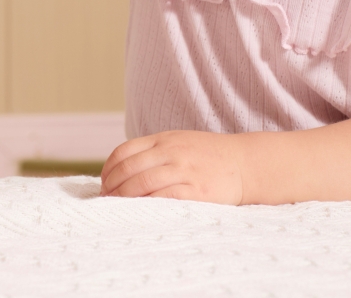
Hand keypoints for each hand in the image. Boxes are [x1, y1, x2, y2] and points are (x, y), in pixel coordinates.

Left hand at [99, 130, 244, 203]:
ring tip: (117, 208)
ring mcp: (184, 170)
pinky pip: (164, 197)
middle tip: (105, 200)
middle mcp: (171, 152)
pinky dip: (147, 204)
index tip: (104, 183)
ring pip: (142, 183)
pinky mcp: (197, 190)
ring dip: (124, 197)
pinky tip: (139, 211)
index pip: (124, 151)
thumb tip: (122, 169)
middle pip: (129, 168)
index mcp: (164, 139)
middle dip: (112, 186)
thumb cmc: (208, 156)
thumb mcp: (179, 142)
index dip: (108, 169)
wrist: (246, 163)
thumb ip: (154, 151)